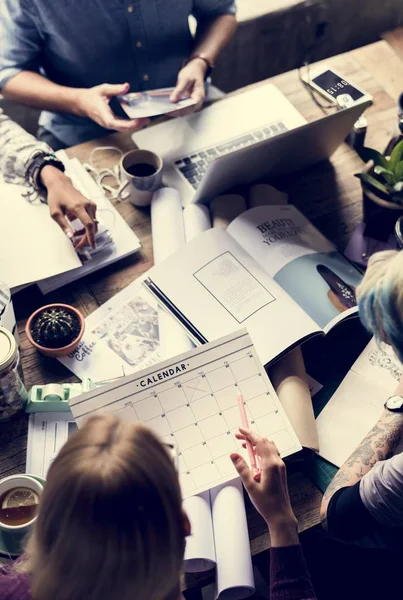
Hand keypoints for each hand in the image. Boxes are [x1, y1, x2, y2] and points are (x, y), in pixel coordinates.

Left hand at [41, 166, 97, 248]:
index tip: (92, 245)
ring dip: (85, 233)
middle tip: (77, 245)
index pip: (88, 224)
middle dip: (86, 238)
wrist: (60, 184)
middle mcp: (88, 205)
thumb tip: (70, 236)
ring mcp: (91, 205)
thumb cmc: (56, 197)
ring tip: (75, 237)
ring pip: (93, 225)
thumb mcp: (54, 212)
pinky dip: (86, 227)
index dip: (91, 236)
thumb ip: (63, 225)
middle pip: (92, 227)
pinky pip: (92, 220)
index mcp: (78, 207)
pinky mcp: (92, 205)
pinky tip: (77, 229)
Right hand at [75, 82, 149, 131]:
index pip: (121, 125)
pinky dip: (131, 123)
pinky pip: (123, 126)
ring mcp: (110, 125)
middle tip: (147, 118)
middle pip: (125, 129)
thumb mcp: (103, 90)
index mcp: (106, 118)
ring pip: (125, 128)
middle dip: (137, 125)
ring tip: (145, 119)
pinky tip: (137, 119)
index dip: (133, 124)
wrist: (81, 103)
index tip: (141, 119)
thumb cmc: (91, 97)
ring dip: (135, 125)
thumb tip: (126, 86)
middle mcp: (108, 124)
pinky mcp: (111, 123)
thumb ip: (115, 89)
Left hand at [169, 59, 206, 116]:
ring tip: (164, 109)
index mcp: (199, 97)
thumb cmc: (192, 73)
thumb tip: (172, 101)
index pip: (189, 107)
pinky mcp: (188, 104)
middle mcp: (197, 103)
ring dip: (174, 111)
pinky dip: (174, 108)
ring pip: (183, 112)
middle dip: (175, 111)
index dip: (179, 109)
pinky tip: (167, 106)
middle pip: (186, 111)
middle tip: (164, 109)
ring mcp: (193, 104)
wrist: (196, 70)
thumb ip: (179, 90)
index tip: (169, 109)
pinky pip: (181, 109)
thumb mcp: (185, 79)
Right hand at [231, 428, 297, 545]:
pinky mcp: (280, 470)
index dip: (249, 434)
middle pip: (265, 442)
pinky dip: (261, 451)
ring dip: (257, 444)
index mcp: (270, 465)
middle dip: (252, 437)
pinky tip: (254, 458)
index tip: (240, 430)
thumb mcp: (250, 486)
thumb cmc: (267, 504)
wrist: (281, 515)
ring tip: (244, 446)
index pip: (260, 442)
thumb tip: (234, 455)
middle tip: (239, 437)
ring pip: (269, 447)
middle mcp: (277, 463)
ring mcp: (280, 466)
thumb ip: (242, 469)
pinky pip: (271, 454)